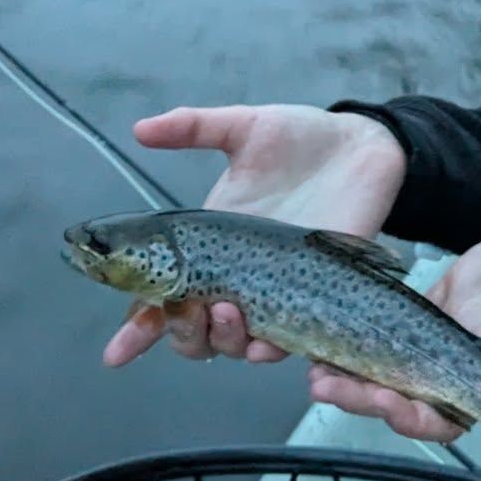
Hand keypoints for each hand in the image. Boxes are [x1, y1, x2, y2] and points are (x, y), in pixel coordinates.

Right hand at [102, 105, 405, 366]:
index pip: (165, 296)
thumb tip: (140, 130)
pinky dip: (269, 349)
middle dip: (180, 335)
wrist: (364, 143)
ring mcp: (276, 289)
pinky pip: (288, 341)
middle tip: (184, 310)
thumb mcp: (246, 127)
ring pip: (236, 344)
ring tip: (225, 310)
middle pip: (194, 330)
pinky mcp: (317, 295)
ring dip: (221, 340)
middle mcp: (238, 274)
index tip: (116, 353)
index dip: (138, 328)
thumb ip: (193, 127)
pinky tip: (261, 341)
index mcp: (211, 242)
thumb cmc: (304, 138)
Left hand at [309, 200, 480, 440]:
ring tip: (311, 358)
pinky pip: (400, 310)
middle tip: (323, 384)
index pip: (455, 413)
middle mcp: (473, 358)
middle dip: (366, 394)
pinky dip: (367, 317)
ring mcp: (457, 326)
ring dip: (356, 362)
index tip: (389, 407)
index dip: (420, 418)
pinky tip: (330, 312)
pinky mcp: (450, 292)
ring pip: (395, 356)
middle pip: (410, 391)